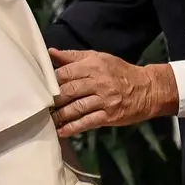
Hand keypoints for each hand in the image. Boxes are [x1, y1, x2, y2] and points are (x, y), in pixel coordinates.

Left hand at [50, 49, 178, 136]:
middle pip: (68, 91)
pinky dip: (72, 128)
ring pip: (75, 108)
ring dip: (59, 116)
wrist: (148, 89)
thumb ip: (73, 57)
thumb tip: (50, 52)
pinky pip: (87, 122)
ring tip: (46, 119)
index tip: (36, 87)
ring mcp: (104, 100)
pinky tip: (60, 132)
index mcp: (93, 66)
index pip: (65, 73)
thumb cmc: (119, 72)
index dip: (49, 81)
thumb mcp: (98, 58)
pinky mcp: (109, 116)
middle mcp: (98, 82)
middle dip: (52, 100)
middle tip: (38, 106)